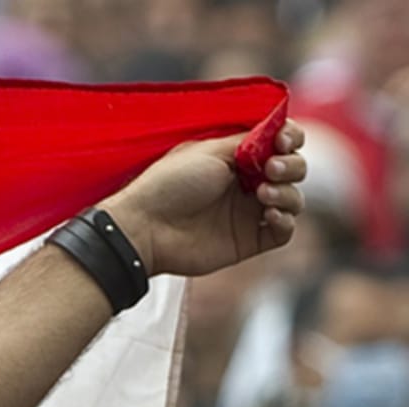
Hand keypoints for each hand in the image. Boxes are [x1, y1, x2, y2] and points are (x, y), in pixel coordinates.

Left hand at [102, 123, 304, 277]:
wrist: (147, 227)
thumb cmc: (170, 183)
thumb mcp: (210, 150)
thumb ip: (249, 140)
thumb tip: (278, 131)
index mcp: (237, 156)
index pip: (281, 142)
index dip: (291, 137)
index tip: (284, 140)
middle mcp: (246, 182)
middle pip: (293, 168)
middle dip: (291, 165)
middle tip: (270, 168)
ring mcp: (248, 212)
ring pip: (293, 199)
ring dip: (288, 192)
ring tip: (263, 193)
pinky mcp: (248, 240)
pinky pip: (283, 231)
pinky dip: (286, 220)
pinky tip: (269, 214)